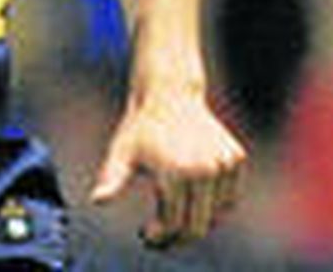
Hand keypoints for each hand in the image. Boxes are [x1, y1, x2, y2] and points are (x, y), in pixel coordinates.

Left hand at [89, 89, 246, 248]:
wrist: (169, 94)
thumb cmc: (139, 127)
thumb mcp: (121, 153)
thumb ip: (111, 180)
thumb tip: (96, 201)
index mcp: (175, 172)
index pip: (173, 224)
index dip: (159, 238)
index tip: (145, 237)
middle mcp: (204, 170)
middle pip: (197, 226)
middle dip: (178, 239)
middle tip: (160, 239)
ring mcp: (225, 164)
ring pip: (216, 215)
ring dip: (196, 223)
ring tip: (173, 218)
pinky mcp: (236, 159)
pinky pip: (229, 198)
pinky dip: (213, 207)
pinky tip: (192, 203)